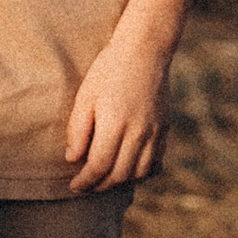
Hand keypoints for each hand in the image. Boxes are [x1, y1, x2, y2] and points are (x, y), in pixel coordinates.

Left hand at [63, 24, 171, 188]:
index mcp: (115, 124)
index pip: (99, 166)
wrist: (145, 50)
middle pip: (119, 175)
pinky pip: (155, 161)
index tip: (74, 187)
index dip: (85, 181)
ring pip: (139, 172)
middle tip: (86, 186)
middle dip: (100, 186)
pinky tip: (127, 168)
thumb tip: (73, 159)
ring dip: (121, 181)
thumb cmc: (109, 69)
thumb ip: (78, 130)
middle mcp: (138, 133)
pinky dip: (140, 171)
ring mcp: (155, 132)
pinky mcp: (164, 129)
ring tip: (105, 179)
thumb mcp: (85, 96)